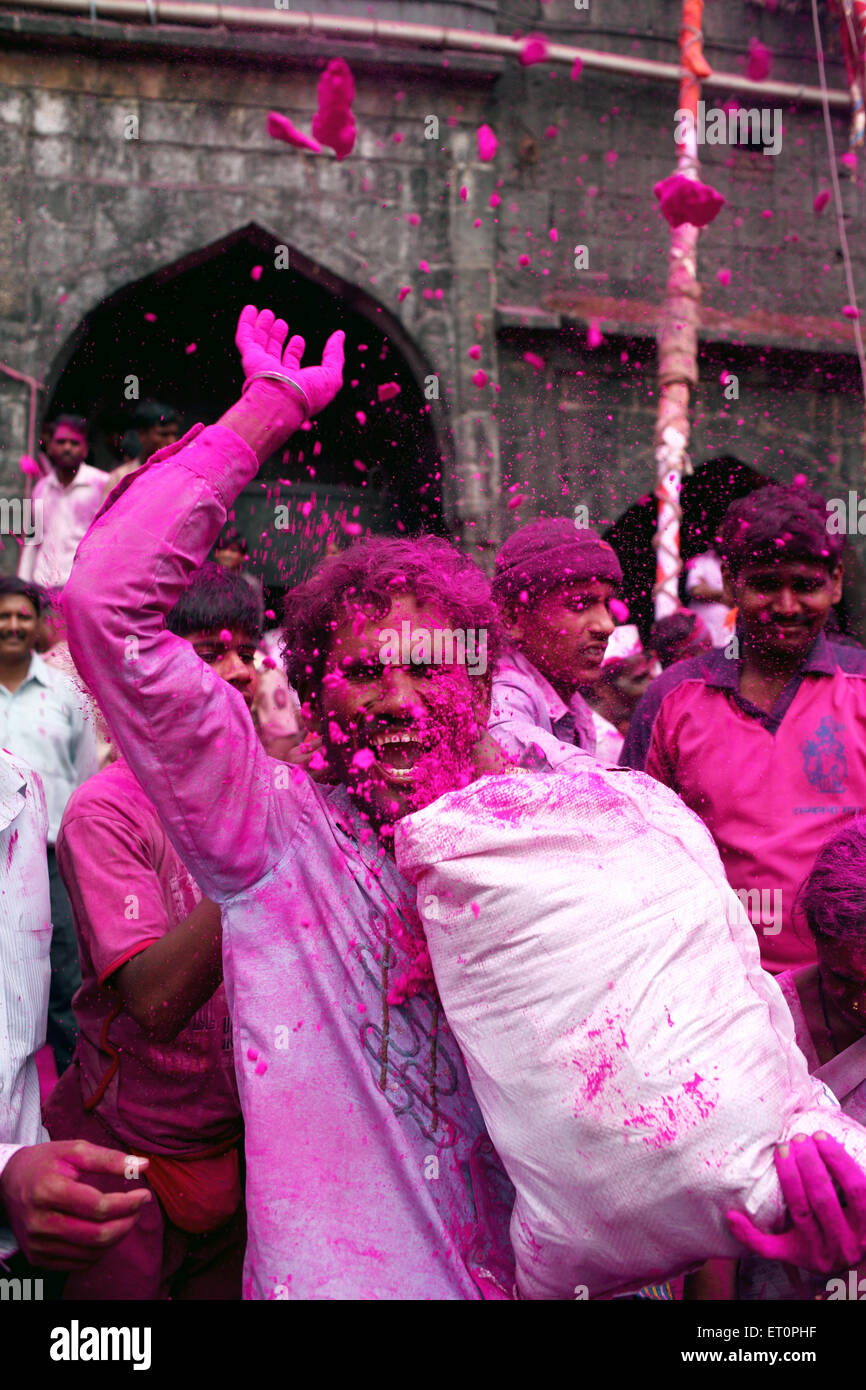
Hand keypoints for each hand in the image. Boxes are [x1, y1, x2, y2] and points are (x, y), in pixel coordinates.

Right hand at [0, 1141, 150, 1269]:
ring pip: (91, 1253)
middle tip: (139, 1208)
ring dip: (117, 1237)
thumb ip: (110, 1159)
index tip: (145, 1195)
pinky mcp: (38, 1257)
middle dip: (127, 1222)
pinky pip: (79, 1263)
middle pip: (97, 1235)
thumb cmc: (46, 1163)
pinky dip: (100, 1251)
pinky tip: (106, 1231)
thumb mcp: (75, 1150)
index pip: (98, 1207)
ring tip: (126, 1217)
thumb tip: (144, 1165)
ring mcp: (37, 1244)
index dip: (128, 1203)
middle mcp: (40, 1222)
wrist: (9, 1183)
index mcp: (48, 1191)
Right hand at [235, 306, 344, 418]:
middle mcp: (275, 376)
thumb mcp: (332, 374)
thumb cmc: (310, 392)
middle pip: (274, 352)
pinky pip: (244, 337)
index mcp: (292, 383)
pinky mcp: (250, 359)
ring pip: (259, 343)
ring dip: (262, 328)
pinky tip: (250, 309)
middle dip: (277, 337)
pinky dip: (246, 322)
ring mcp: (261, 368)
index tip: (299, 339)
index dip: (295, 350)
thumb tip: (339, 336)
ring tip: (267, 313)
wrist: (286, 400)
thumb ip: (335, 355)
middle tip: (281, 323)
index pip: (291, 364)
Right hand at [726, 1133, 865, 1273]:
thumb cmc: (815, 1248)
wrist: (855, 1267)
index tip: (780, 1150)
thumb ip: (758, 1240)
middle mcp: (840, 1245)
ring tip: (817, 1137)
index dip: (790, 1178)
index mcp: (812, 1252)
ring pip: (852, 1191)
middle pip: (822, 1199)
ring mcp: (863, 1235)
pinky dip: (851, 1165)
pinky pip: (865, 1188)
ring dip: (834, 1160)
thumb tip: (729, 1215)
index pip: (800, 1210)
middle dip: (808, 1164)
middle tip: (797, 1138)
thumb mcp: (787, 1251)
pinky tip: (837, 1146)